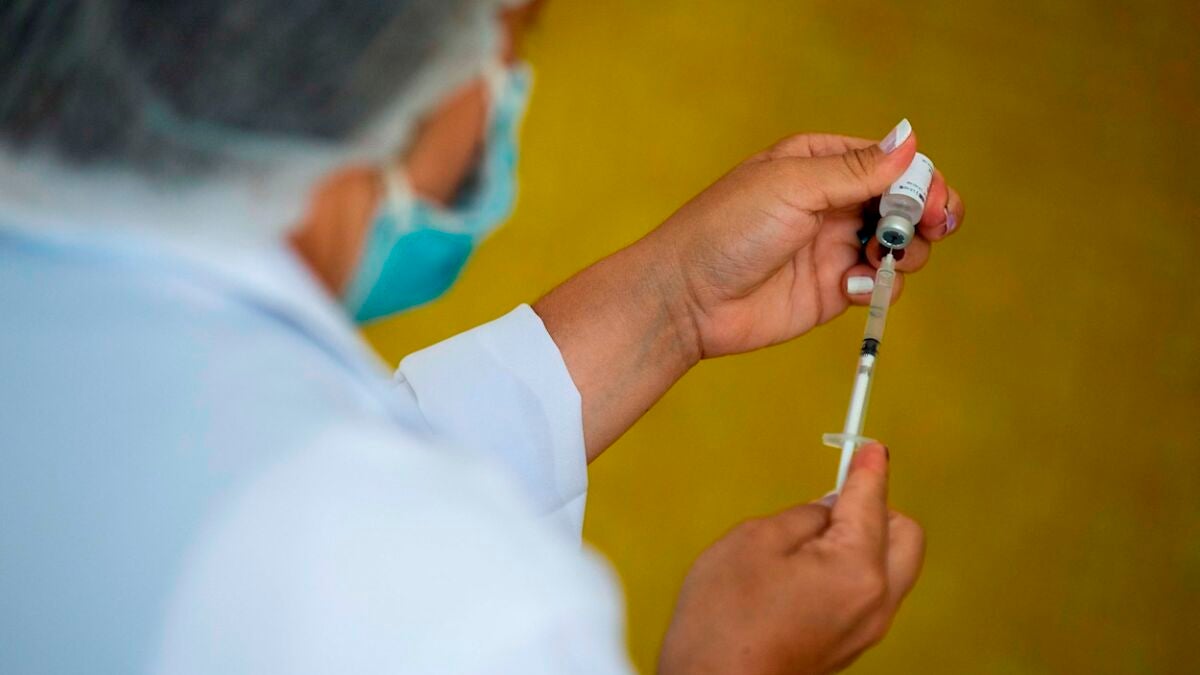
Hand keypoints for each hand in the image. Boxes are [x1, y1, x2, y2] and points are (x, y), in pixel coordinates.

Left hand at [649, 120, 964, 357]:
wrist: (688, 299)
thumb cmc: (726, 230)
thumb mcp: (791, 186)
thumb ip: (855, 170)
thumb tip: (909, 140)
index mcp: (820, 162)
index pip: (891, 162)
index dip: (921, 180)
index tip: (932, 203)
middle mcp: (832, 202)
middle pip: (905, 203)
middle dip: (925, 215)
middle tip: (929, 229)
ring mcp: (834, 246)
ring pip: (901, 245)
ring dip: (904, 252)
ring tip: (881, 258)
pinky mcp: (834, 289)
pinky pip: (880, 284)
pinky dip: (877, 286)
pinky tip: (848, 287)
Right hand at [658, 444, 923, 674]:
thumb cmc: (724, 620)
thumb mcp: (754, 541)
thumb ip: (803, 516)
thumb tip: (829, 509)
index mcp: (857, 569)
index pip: (873, 501)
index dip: (868, 467)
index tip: (868, 448)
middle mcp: (875, 602)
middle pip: (904, 536)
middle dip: (877, 508)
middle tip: (834, 497)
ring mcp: (866, 630)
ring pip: (889, 567)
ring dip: (863, 541)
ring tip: (806, 539)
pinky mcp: (850, 646)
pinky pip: (867, 593)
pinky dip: (851, 570)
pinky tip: (806, 570)